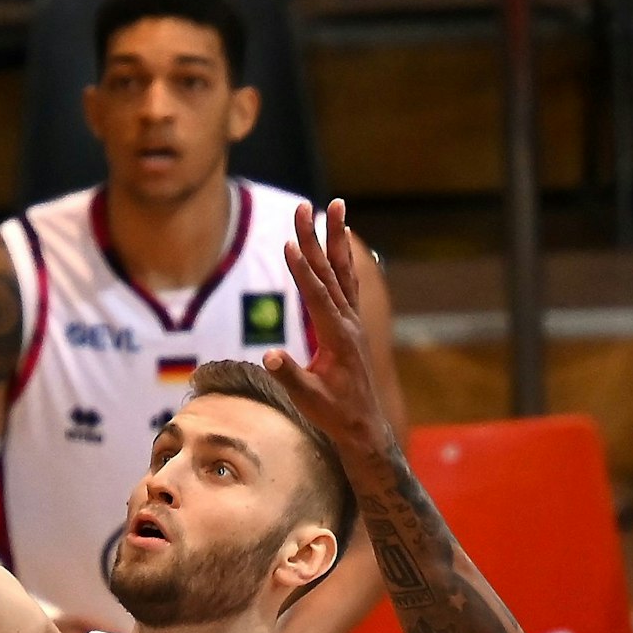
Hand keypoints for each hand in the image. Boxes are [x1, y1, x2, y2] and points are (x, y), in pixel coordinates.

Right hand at [264, 200, 393, 455]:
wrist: (364, 426)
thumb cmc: (334, 414)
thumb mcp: (308, 399)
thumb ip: (290, 376)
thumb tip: (268, 357)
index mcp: (337, 337)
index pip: (316, 295)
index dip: (302, 269)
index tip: (289, 242)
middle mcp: (349, 322)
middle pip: (330, 271)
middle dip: (316, 237)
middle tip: (305, 206)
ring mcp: (353, 321)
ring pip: (343, 271)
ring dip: (336, 238)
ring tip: (335, 206)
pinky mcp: (352, 324)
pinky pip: (347, 283)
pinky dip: (341, 259)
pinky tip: (340, 243)